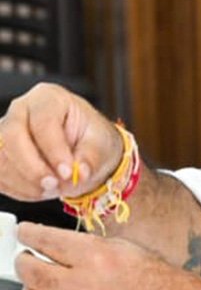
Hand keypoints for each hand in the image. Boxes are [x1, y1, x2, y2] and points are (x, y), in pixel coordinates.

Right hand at [0, 84, 122, 200]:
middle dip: (32, 167)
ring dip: (25, 181)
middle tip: (54, 185)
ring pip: (0, 158)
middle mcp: (20, 110)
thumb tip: (80, 173)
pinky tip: (39, 191)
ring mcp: (4, 131)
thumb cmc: (90, 139)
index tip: (68, 172)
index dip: (53, 149)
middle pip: (11, 136)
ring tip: (52, 189)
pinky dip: (17, 188)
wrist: (82, 151)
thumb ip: (91, 158)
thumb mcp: (101, 145)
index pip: (43, 121)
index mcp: (49, 98)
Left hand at [14, 223, 200, 289]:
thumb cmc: (161, 285)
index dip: (29, 235)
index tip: (25, 234)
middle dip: (24, 263)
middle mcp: (82, 287)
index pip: (44, 240)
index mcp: (96, 257)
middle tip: (26, 261)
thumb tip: (54, 246)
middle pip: (30, 272)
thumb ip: (86, 248)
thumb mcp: (125, 249)